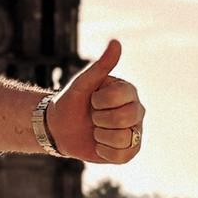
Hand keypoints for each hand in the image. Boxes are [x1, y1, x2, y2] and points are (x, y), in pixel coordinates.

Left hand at [49, 39, 144, 162]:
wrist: (59, 127)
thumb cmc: (72, 101)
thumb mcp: (82, 83)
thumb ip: (101, 65)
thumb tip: (116, 42)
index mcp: (128, 91)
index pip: (120, 97)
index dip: (99, 101)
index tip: (92, 99)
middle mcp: (137, 111)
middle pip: (125, 118)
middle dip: (99, 118)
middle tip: (93, 116)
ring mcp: (135, 132)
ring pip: (123, 138)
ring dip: (100, 135)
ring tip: (95, 130)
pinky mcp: (129, 151)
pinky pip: (121, 155)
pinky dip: (103, 150)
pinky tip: (98, 144)